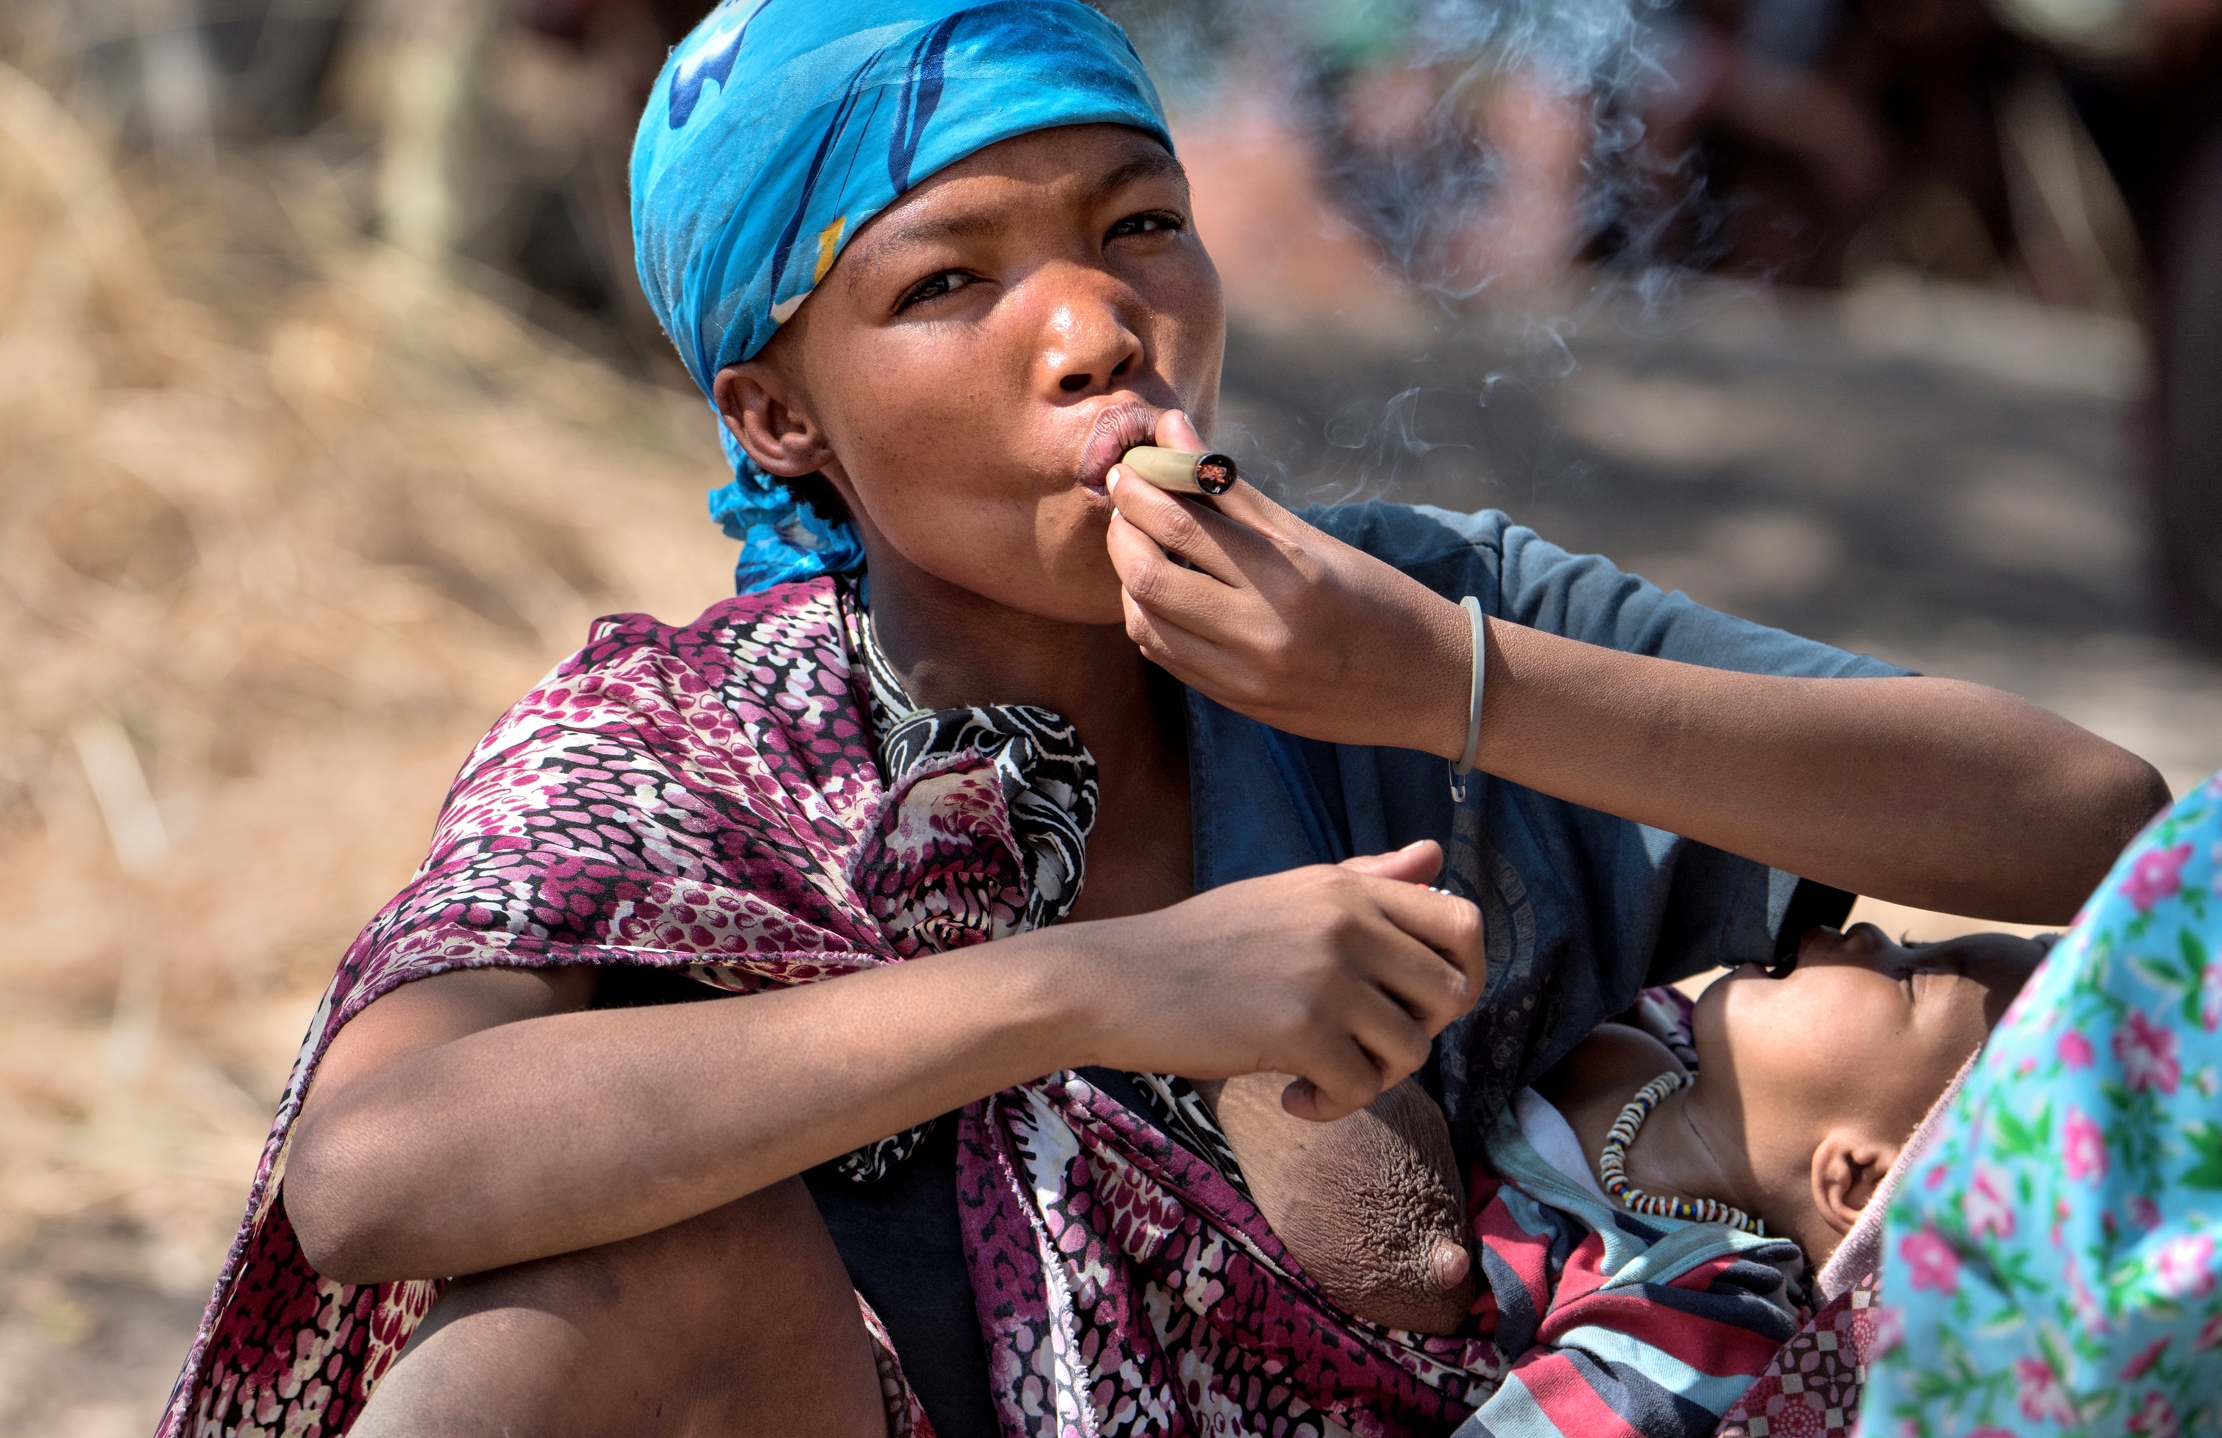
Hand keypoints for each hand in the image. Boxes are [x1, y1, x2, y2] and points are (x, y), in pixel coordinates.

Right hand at [1060, 840, 1483, 1120]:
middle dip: (1421, 1034)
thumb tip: (1436, 855)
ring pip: (1413, 1049)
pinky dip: (1333, 1107)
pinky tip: (1294, 1100)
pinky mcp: (1300, 1029)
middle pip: (1452, 993)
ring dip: (1375, 1078)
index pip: (1463, 920)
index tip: (1419, 1004)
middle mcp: (1346, 921)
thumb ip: (1365, 878)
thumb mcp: (1286, 894)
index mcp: (1346, 886)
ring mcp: (1326, 974)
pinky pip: (1362, 1088)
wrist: (1116, 981)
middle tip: (1367, 1048)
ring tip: (1323, 1077)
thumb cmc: (1199, 945)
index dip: (1464, 972)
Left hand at [1104, 411, 1473, 757]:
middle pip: (1149, 575)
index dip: (1140, 492)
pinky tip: (1160, 593)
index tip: (1130, 469)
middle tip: (1124, 503)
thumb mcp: (1312, 538)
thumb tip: (1172, 431)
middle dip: (1122, 532)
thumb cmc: (1377, 597)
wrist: (1430, 683)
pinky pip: (1167, 659)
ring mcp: (1247, 675)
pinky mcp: (1241, 704)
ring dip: (1128, 578)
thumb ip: (1232, 490)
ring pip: (1145, 623)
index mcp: (1289, 574)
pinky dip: (1148, 619)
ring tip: (1139, 545)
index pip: (1184, 524)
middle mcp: (1263, 629)